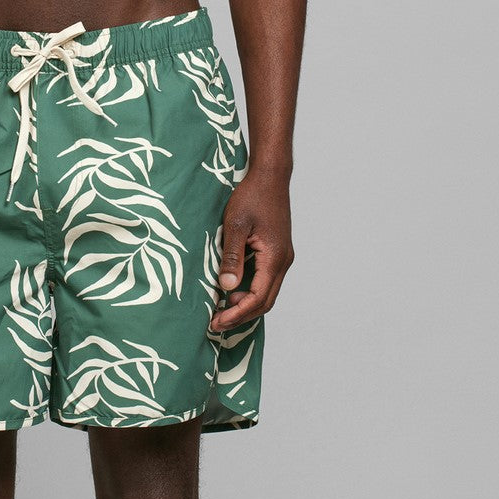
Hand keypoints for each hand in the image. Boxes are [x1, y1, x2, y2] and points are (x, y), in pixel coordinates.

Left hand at [208, 168, 293, 332]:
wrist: (270, 176)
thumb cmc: (252, 196)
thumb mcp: (236, 225)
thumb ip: (232, 257)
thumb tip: (225, 288)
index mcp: (275, 258)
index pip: (257, 299)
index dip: (236, 314)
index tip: (216, 322)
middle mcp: (283, 262)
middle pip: (265, 302)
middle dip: (241, 315)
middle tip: (215, 323)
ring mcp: (282, 257)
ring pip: (266, 292)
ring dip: (245, 304)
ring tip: (221, 308)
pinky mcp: (277, 252)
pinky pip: (265, 280)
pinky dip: (250, 291)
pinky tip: (232, 289)